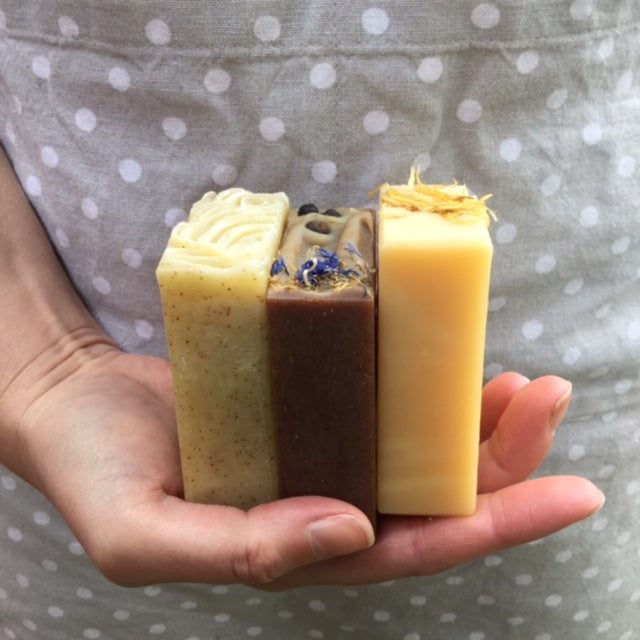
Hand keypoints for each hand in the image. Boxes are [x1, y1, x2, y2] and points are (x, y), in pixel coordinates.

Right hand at [9, 350, 602, 588]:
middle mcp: (317, 503)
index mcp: (292, 547)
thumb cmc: (95, 471)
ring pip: (416, 452)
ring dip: (477, 425)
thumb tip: (354, 534)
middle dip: (505, 464)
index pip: (409, 551)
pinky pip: (379, 405)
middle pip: (431, 498)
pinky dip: (424, 391)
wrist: (72, 404)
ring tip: (529, 385)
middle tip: (550, 401)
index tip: (564, 494)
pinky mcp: (304, 405)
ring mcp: (315, 452)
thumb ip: (243, 554)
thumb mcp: (144, 536)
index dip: (490, 527)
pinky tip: (460, 370)